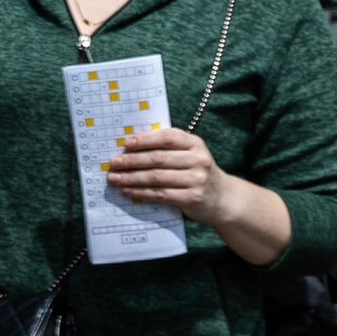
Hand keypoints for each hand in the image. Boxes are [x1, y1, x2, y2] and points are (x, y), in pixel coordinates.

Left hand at [106, 124, 234, 225]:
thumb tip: (131, 145)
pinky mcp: (192, 198)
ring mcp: (196, 180)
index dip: (145, 140)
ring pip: (156, 177)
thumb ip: (168, 148)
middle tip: (114, 163)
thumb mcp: (190, 154)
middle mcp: (198, 160)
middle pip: (158, 158)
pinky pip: (161, 194)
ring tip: (115, 178)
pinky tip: (129, 190)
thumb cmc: (197, 172)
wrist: (222, 198)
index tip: (126, 144)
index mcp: (195, 144)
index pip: (167, 137)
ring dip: (132, 178)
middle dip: (132, 161)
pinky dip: (141, 192)